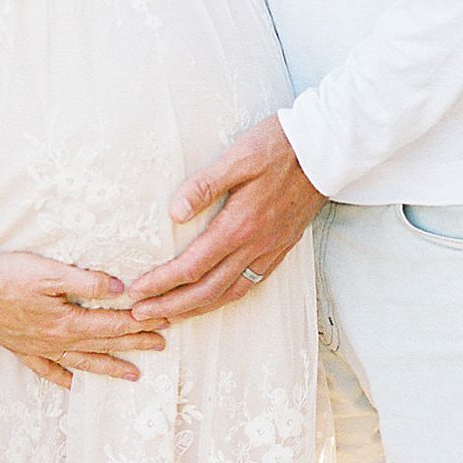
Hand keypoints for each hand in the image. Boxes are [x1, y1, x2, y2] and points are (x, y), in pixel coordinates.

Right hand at [0, 250, 166, 389]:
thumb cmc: (6, 276)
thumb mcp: (50, 271)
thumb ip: (86, 281)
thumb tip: (120, 289)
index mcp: (67, 322)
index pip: (113, 325)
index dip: (140, 325)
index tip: (163, 325)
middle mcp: (57, 341)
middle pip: (103, 344)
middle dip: (134, 345)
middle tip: (161, 347)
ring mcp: (39, 349)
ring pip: (82, 362)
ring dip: (109, 367)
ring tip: (133, 375)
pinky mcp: (22, 350)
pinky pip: (48, 370)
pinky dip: (65, 378)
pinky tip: (76, 386)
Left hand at [128, 117, 326, 324]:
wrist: (325, 150)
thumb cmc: (279, 147)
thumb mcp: (237, 158)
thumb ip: (204, 186)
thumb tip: (174, 213)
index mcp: (239, 226)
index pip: (191, 266)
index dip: (161, 283)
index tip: (136, 291)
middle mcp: (254, 246)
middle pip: (206, 290)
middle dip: (170, 306)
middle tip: (141, 315)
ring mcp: (270, 250)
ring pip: (229, 294)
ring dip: (196, 309)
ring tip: (170, 315)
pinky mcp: (281, 248)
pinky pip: (250, 284)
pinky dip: (226, 298)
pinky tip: (214, 299)